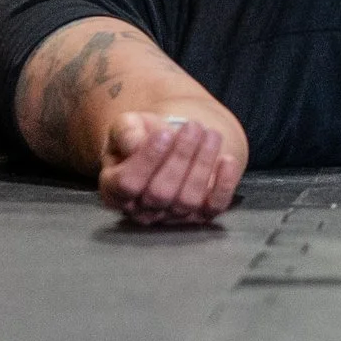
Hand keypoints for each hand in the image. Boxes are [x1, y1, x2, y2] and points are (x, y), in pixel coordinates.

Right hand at [98, 113, 244, 226]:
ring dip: (203, 165)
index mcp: (114, 188)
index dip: (147, 159)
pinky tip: (227, 160)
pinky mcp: (199, 214)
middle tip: (194, 127)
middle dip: (181, 157)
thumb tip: (136, 144)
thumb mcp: (126, 125)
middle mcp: (141, 208)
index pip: (127, 183)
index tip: (165, 133)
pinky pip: (214, 207)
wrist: (169, 142)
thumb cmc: (141, 135)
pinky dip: (224, 185)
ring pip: (188, 200)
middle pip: (160, 193)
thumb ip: (125, 131)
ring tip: (210, 134)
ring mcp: (172, 215)